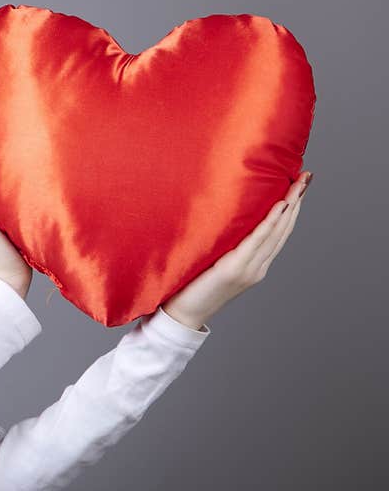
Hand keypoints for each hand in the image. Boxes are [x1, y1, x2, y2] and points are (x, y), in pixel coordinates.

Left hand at [162, 171, 312, 331]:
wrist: (183, 313)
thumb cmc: (192, 285)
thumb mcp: (214, 261)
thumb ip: (226, 245)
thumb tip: (226, 217)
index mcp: (256, 265)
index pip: (279, 233)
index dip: (292, 209)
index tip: (300, 187)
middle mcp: (257, 266)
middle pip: (283, 230)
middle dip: (297, 202)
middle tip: (307, 177)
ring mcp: (249, 269)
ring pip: (276, 233)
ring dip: (289, 206)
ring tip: (299, 185)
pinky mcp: (235, 269)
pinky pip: (257, 241)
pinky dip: (270, 222)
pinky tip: (280, 206)